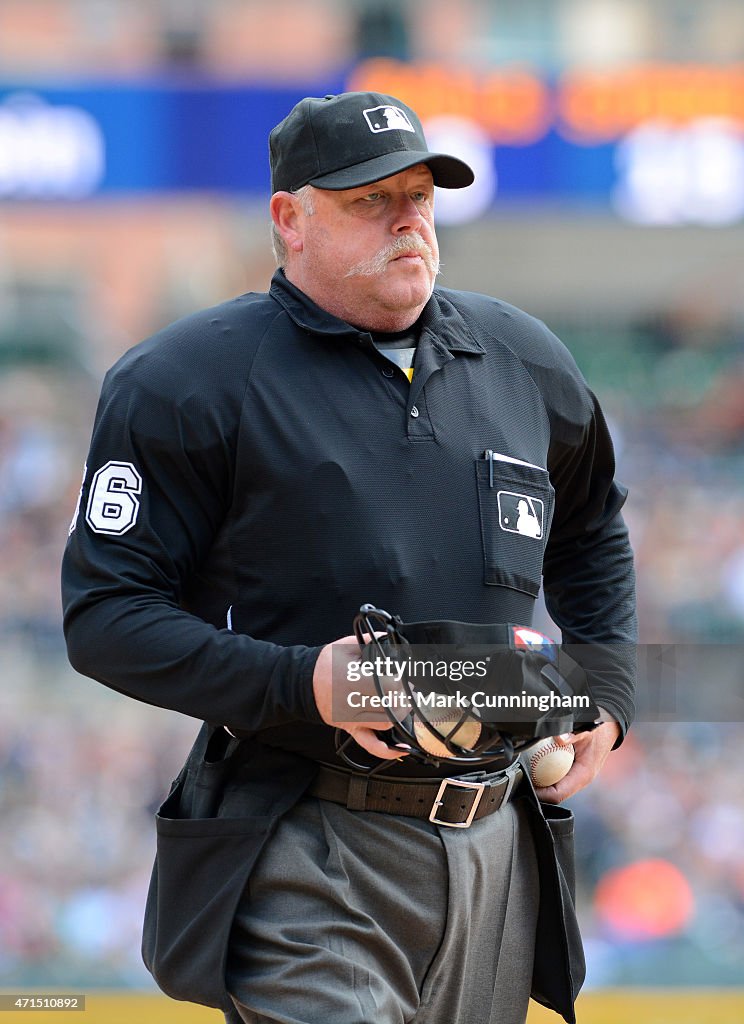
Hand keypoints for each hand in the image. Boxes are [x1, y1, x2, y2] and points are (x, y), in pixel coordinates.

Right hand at [312, 635, 407, 761]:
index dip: (401, 682)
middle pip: (390, 706)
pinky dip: (387, 750)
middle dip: (405, 698)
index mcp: (353, 680)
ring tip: (405, 705)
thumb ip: (371, 642)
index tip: (403, 676)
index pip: (388, 686)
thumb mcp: (347, 646)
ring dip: (400, 716)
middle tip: (409, 690)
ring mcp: (352, 718)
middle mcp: (353, 702)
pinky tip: (402, 748)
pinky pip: (369, 744)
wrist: (302, 682)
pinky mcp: (350, 728)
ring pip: (385, 724)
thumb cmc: (325, 664)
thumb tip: (390, 639)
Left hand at [534, 720, 620, 803]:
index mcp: (583, 776)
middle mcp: (580, 779)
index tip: (527, 784)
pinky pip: (558, 776)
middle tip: (522, 778)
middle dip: (538, 789)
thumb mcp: (587, 731)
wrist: (610, 727)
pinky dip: (547, 772)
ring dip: (542, 781)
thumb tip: (559, 739)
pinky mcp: (574, 770)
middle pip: (554, 793)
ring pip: (555, 786)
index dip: (541, 793)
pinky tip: (537, 763)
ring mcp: (577, 776)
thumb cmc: (600, 731)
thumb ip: (573, 734)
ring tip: (527, 772)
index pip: (558, 794)